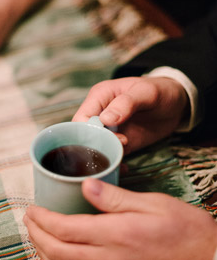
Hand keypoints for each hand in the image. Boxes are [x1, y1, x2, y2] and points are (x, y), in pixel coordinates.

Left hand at [24, 178, 216, 259]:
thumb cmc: (189, 233)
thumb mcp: (155, 204)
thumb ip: (114, 197)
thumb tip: (83, 184)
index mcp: (115, 235)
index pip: (63, 229)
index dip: (41, 219)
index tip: (31, 208)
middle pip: (56, 251)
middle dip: (35, 235)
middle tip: (28, 219)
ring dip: (43, 252)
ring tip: (37, 236)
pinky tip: (59, 256)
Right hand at [73, 76, 187, 152]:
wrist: (178, 104)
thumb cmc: (160, 91)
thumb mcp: (146, 92)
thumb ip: (126, 103)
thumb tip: (105, 119)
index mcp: (99, 97)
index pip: (81, 118)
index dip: (91, 130)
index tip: (116, 136)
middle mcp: (99, 114)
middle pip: (83, 135)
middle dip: (96, 145)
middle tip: (122, 146)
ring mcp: (108, 130)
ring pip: (94, 147)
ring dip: (104, 155)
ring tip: (122, 159)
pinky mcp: (119, 143)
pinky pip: (109, 154)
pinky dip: (113, 162)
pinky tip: (123, 167)